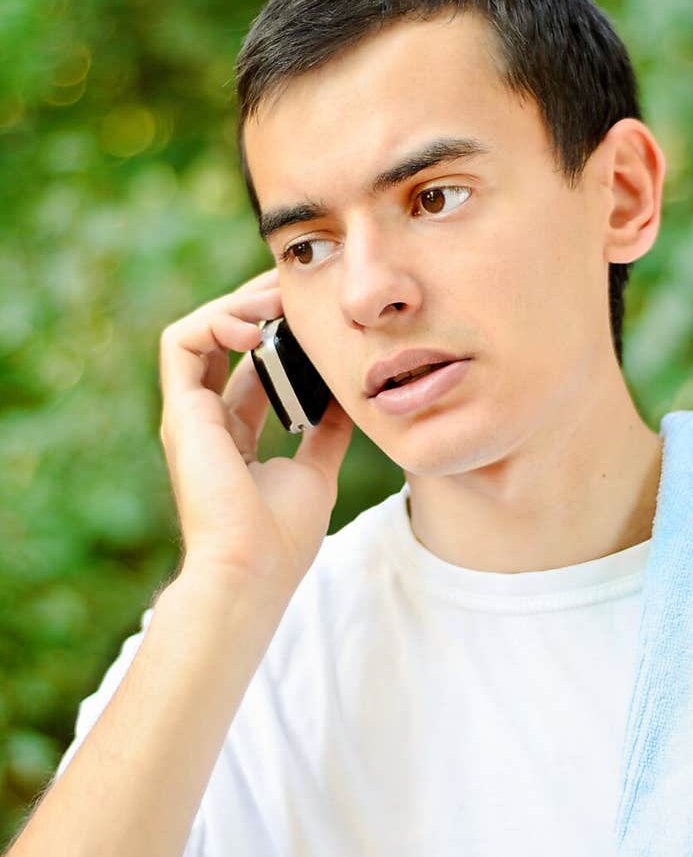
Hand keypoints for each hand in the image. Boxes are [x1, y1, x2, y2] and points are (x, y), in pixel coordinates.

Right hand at [158, 267, 353, 593]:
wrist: (252, 572)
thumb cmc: (281, 538)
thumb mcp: (316, 471)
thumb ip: (324, 431)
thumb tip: (348, 395)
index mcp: (233, 436)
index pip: (249, 366)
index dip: (277, 333)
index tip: (313, 312)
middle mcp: (205, 420)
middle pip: (223, 341)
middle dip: (259, 305)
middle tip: (299, 285)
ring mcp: (188, 415)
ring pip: (198, 331)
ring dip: (238, 306)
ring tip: (280, 302)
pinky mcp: (180, 412)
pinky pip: (181, 341)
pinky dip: (217, 323)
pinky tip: (259, 330)